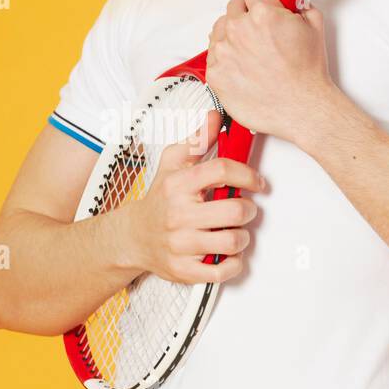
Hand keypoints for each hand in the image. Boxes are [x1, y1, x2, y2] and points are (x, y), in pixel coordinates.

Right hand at [124, 108, 263, 284]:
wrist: (132, 236)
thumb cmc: (159, 199)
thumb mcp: (172, 163)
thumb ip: (196, 139)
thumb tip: (215, 117)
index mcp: (178, 185)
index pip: (221, 171)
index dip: (247, 174)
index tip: (256, 182)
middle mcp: (179, 215)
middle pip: (234, 211)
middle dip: (248, 209)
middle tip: (244, 209)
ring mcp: (181, 245)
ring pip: (233, 241)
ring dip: (243, 236)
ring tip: (235, 230)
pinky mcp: (184, 270)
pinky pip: (222, 270)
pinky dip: (234, 263)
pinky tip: (229, 252)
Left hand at [205, 0, 334, 143]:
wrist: (302, 107)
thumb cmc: (307, 73)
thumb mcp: (312, 24)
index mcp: (262, 14)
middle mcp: (239, 31)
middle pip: (234, 7)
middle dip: (248, 15)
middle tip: (263, 31)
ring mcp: (223, 53)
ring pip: (220, 29)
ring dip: (233, 35)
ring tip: (254, 52)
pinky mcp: (215, 74)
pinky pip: (213, 54)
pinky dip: (226, 58)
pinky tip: (244, 66)